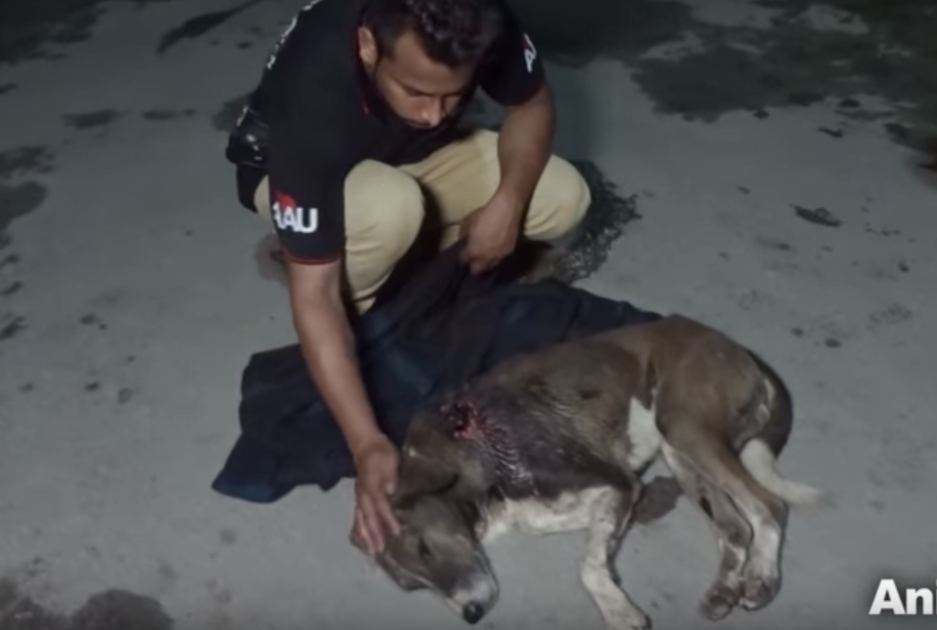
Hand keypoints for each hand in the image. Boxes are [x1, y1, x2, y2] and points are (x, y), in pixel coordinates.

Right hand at [351, 434, 400, 555]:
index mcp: (372, 486)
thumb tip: (392, 491)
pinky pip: (359, 515)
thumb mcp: (390, 461)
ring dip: (366, 535)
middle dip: (373, 535)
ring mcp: (360, 496)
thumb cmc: (380, 452)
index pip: (382, 506)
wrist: (365, 444)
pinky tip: (362, 536)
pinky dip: (360, 527)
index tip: (396, 533)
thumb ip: (390, 477)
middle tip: (378, 551)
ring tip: (370, 550)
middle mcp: (364, 494)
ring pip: (362, 519)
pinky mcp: (360, 496)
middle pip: (368, 518)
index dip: (388, 520)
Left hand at [461, 192, 523, 274]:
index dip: (464, 257)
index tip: (464, 254)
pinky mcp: (510, 252)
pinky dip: (496, 256)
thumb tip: (464, 240)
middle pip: (477, 271)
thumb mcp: (469, 221)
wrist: (507, 209)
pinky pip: (500, 259)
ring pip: (490, 266)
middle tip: (473, 259)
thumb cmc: (485, 214)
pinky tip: (495, 249)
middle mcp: (485, 258)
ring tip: (485, 255)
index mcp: (473, 251)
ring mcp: (498, 257)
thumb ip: (464, 234)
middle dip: (473, 266)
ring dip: (486, 262)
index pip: (464, 261)